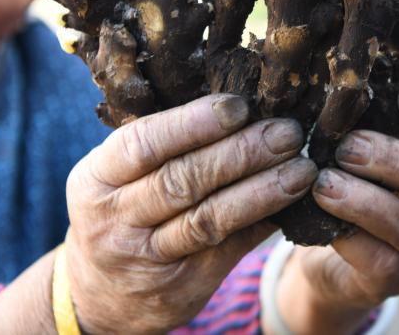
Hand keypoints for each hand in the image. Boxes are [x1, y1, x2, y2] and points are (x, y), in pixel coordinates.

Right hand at [64, 95, 316, 333]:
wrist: (99, 292)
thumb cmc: (122, 209)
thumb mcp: (117, 176)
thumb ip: (164, 145)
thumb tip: (244, 106)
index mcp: (96, 178)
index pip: (143, 144)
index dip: (193, 123)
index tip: (240, 106)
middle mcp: (115, 219)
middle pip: (183, 180)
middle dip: (242, 152)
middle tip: (286, 133)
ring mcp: (146, 257)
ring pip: (210, 219)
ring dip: (263, 191)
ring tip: (301, 169)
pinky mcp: (179, 286)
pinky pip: (229, 249)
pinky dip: (263, 223)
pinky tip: (293, 205)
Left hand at [276, 88, 398, 333]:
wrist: (339, 264)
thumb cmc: (360, 190)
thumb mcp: (375, 158)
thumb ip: (374, 126)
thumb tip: (343, 82)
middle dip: (392, 160)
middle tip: (348, 146)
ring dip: (362, 200)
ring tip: (323, 183)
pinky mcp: (398, 283)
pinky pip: (379, 261)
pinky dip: (349, 237)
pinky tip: (322, 219)